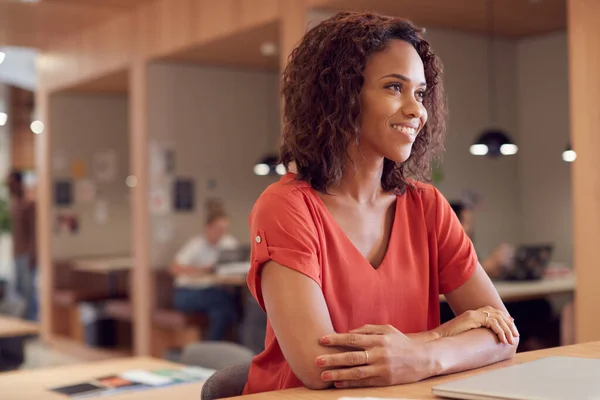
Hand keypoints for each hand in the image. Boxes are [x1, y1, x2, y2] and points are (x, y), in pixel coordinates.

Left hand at [315, 324, 434, 388]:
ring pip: (356, 372)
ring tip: (323, 375)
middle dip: (333, 358)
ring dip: (338, 374)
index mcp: (378, 339)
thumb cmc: (401, 342)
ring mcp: (382, 368)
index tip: (322, 340)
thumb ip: (367, 329)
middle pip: (352, 357)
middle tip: (317, 359)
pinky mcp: (385, 380)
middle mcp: (379, 354)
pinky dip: (350, 383)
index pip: (352, 339)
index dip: (336, 339)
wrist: (424, 358)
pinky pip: (365, 383)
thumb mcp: (387, 330)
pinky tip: (338, 383)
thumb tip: (348, 333)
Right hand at [435, 306, 518, 344]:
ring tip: (511, 341)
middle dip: (509, 324)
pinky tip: (502, 339)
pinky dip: (500, 331)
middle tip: (515, 335)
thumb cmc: (450, 338)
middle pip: (498, 314)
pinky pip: (492, 323)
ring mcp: (474, 314)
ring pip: (497, 319)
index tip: (512, 324)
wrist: (439, 337)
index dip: (504, 317)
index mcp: (473, 314)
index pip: (493, 311)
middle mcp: (475, 312)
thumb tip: (486, 336)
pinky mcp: (473, 318)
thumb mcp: (465, 333)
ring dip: (506, 330)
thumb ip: (476, 331)